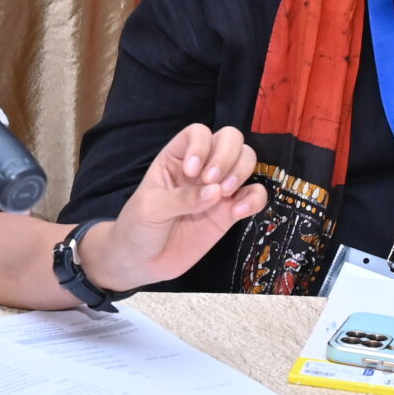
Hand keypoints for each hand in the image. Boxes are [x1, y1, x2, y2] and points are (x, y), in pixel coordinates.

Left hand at [83, 124, 266, 292]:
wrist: (143, 261)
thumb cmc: (138, 226)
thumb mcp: (150, 209)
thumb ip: (182, 199)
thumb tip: (215, 193)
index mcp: (175, 158)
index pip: (198, 133)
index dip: (201, 145)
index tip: (191, 172)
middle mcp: (201, 168)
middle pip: (230, 139)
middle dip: (226, 155)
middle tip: (212, 181)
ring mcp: (218, 189)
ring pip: (247, 160)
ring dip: (241, 171)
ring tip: (224, 194)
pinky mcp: (230, 212)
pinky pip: (255, 195)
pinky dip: (255, 199)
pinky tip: (238, 212)